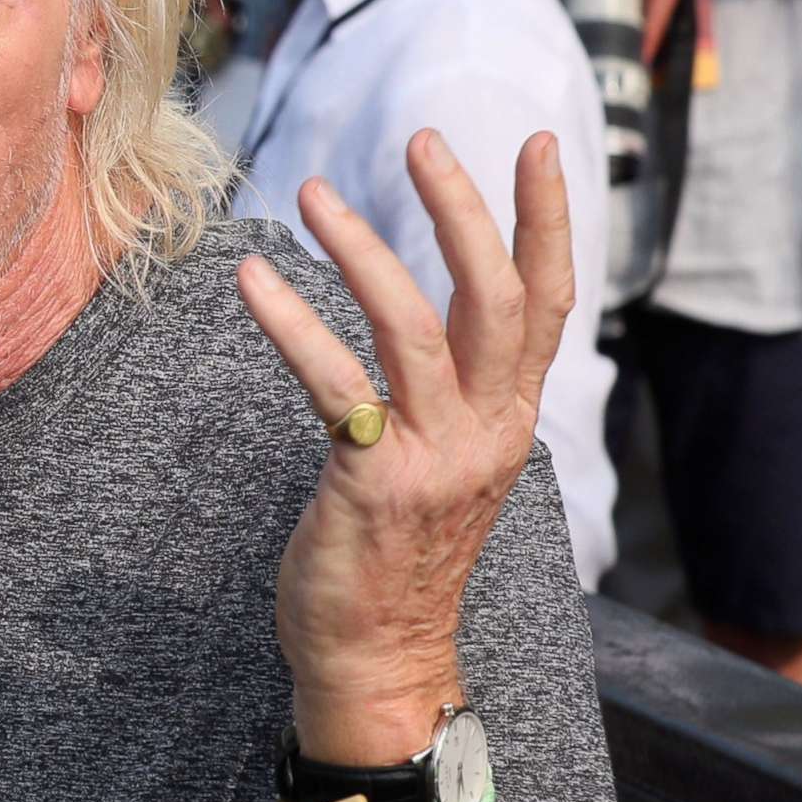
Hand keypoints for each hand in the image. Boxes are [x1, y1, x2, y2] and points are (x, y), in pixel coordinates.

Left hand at [237, 130, 575, 759]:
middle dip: (464, 210)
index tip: (536, 144)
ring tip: (315, 192)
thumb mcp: (449, 466)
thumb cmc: (397, 557)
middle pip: (498, 298)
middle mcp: (487, 432)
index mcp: (510, 421)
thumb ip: (454, 399)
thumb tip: (434, 329)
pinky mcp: (372, 483)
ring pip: (417, 329)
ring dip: (366, 250)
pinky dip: (292, 322)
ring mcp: (434, 458)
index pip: (548, 303)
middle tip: (421, 140)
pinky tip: (252, 279)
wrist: (378, 661)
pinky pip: (333, 385)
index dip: (548, 220)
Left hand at [623, 0, 796, 59]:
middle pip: (655, 19)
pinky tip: (627, 13)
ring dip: (642, 28)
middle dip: (641, 42)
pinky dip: (645, 8)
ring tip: (622, 48)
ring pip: (655, 10)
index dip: (649, 35)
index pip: (659, 11)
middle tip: (622, 62)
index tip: (640, 59)